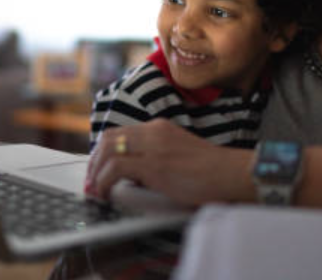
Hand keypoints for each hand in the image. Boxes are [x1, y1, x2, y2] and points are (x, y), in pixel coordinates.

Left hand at [84, 119, 254, 205]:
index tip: (97, 170)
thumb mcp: (178, 155)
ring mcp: (154, 147)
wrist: (231, 173)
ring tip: (96, 190)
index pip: (119, 132)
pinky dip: (103, 181)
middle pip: (108, 138)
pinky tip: (105, 193)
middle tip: (91, 182)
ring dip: (95, 172)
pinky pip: (116, 168)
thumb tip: (131, 175)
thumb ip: (155, 158)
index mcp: (160, 128)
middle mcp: (154, 132)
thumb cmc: (211, 171)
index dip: (102, 152)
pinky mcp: (155, 165)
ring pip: (108, 150)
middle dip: (94, 161)